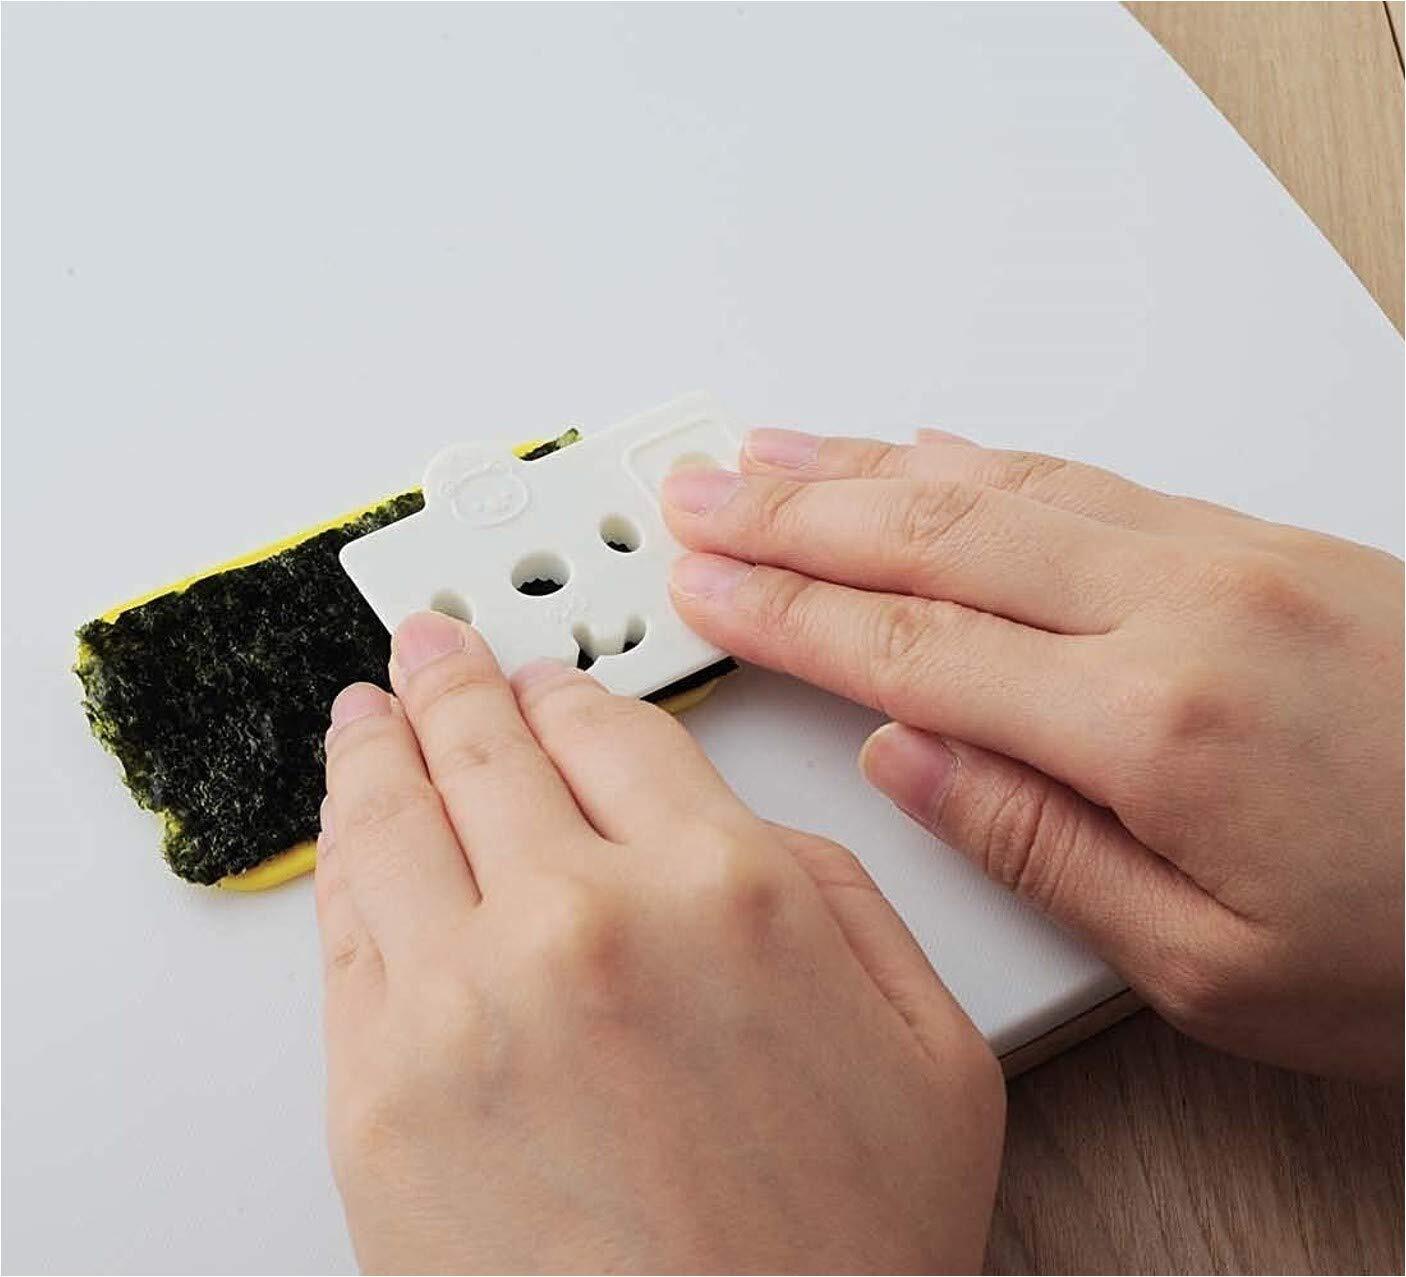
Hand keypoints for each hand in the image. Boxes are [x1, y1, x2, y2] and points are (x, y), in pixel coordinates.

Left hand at [316, 612, 1004, 1274]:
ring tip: (367, 707)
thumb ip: (844, 898)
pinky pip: (345, 931)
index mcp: (726, 892)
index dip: (574, 691)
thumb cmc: (836, 1264)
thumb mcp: (933, 1053)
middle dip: (457, 678)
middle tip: (435, 643)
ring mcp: (464, 1003)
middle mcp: (586, 922)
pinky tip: (348, 828)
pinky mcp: (378, 1095)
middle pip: (489, 744)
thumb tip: (743, 826)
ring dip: (376, 740)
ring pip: (393, 814)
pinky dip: (342, 854)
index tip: (553, 680)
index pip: (614, 730)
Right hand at [662, 427, 1403, 1080]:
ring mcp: (1228, 557)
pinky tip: (924, 447)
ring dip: (865, 466)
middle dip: (791, 510)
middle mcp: (1185, 608)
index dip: (786, 610)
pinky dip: (978, 457)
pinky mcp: (1263, 543)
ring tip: (772, 452)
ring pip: (998, 485)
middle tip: (698, 489)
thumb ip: (1037, 845)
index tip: (705, 583)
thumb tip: (910, 761)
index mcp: (1153, 724)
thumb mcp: (1213, 965)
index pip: (909, 646)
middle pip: (933, 535)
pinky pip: (1079, 478)